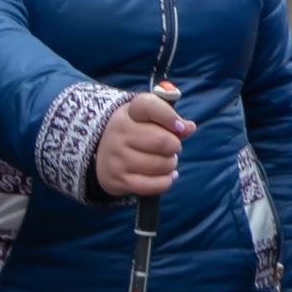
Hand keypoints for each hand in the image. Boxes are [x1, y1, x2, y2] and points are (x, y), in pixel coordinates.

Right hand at [93, 85, 191, 199]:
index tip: (180, 127)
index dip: (170, 117)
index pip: (151, 107)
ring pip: (161, 165)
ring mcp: (117, 158)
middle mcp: (120, 133)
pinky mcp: (118, 179)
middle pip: (162, 141)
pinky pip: (153, 185)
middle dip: (174, 146)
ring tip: (164, 160)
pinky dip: (165, 181)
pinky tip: (165, 176)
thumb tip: (189, 128)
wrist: (102, 151)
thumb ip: (171, 119)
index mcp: (130, 112)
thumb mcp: (150, 117)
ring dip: (170, 164)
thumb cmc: (136, 131)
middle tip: (171, 147)